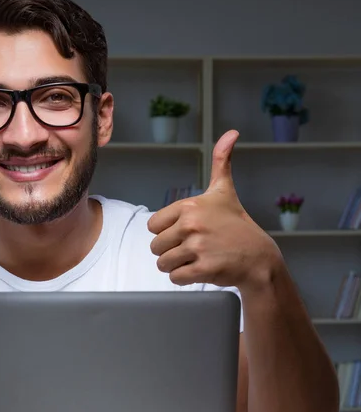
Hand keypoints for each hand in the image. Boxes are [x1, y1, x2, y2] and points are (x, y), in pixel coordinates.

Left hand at [147, 130, 280, 289]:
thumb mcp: (225, 191)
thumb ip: (221, 162)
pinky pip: (175, 278)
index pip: (153, 226)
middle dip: (170, 251)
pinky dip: (184, 278)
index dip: (167, 232)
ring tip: (196, 259)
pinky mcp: (203, 269)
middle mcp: (192, 225)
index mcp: (190, 206)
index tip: (187, 231)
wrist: (259, 258)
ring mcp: (198, 248)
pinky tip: (200, 270)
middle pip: (155, 247)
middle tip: (193, 248)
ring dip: (175, 266)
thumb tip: (231, 133)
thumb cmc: (237, 225)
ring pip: (163, 264)